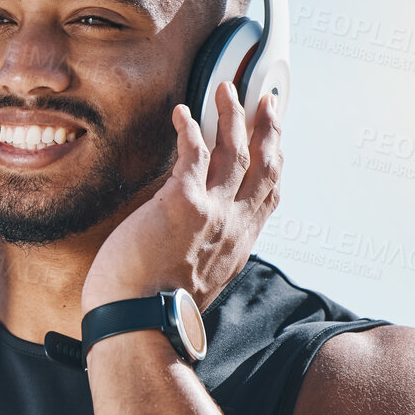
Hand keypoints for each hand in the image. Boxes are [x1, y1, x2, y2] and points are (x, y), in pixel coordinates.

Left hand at [81, 81, 280, 312]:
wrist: (139, 324)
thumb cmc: (150, 310)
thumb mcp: (192, 282)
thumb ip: (201, 256)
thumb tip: (187, 245)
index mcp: (237, 246)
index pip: (268, 196)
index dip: (275, 162)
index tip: (275, 140)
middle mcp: (233, 227)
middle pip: (264, 166)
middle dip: (268, 129)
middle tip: (265, 101)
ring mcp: (213, 214)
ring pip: (235, 152)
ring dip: (232, 116)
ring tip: (225, 90)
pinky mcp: (184, 204)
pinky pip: (195, 153)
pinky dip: (191, 128)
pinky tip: (183, 113)